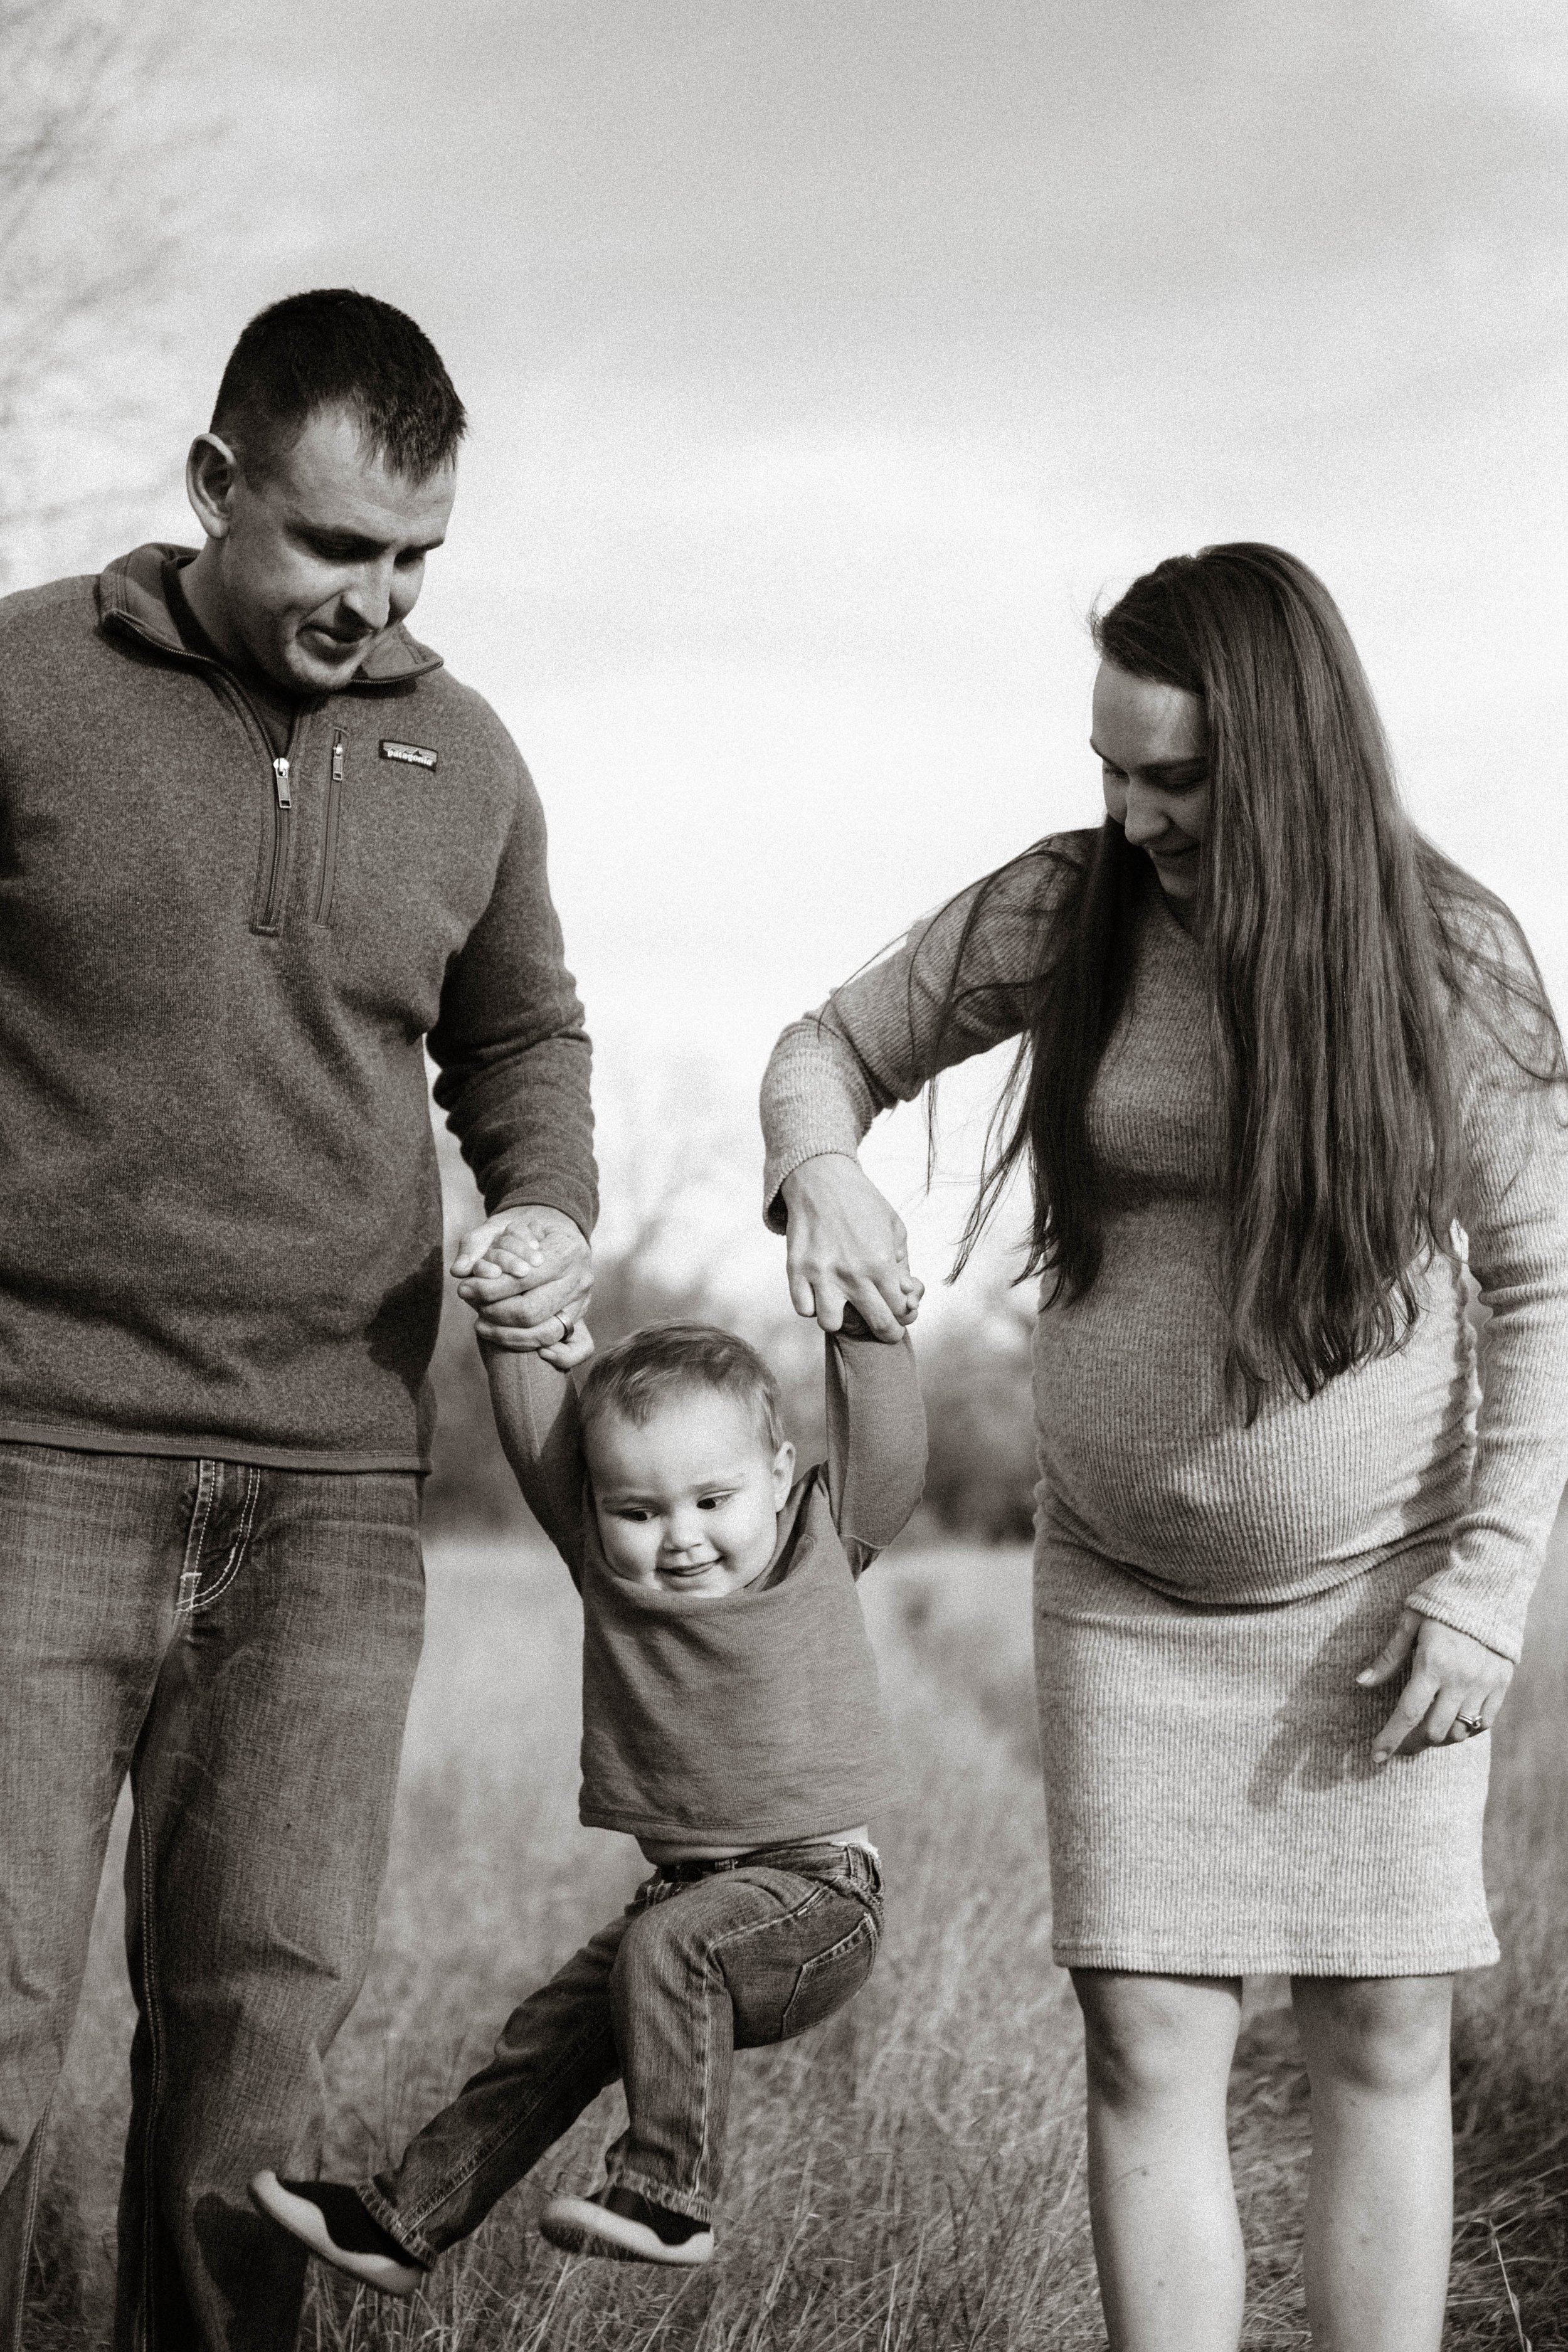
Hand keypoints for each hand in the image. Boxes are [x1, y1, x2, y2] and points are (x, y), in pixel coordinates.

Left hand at [451, 1205, 591, 1365]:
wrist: (556, 1234)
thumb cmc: (524, 1230)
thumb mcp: (501, 1225)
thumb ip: (476, 1244)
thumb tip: (458, 1270)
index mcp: (565, 1249)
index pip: (524, 1279)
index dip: (491, 1288)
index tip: (465, 1289)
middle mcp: (580, 1277)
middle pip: (533, 1310)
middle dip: (496, 1313)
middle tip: (475, 1309)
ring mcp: (583, 1300)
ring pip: (548, 1332)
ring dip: (509, 1336)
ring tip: (482, 1325)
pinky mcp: (582, 1318)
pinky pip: (575, 1348)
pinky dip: (551, 1354)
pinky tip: (521, 1347)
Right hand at [780, 1154, 923, 1340]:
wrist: (821, 1179)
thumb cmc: (862, 1203)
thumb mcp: (894, 1227)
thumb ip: (902, 1263)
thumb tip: (902, 1292)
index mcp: (880, 1262)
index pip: (900, 1310)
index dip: (902, 1314)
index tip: (899, 1312)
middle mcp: (851, 1273)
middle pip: (876, 1324)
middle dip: (886, 1331)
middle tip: (883, 1328)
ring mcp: (820, 1273)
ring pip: (830, 1324)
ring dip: (840, 1318)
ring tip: (843, 1305)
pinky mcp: (796, 1269)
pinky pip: (803, 1308)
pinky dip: (812, 1305)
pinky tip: (820, 1292)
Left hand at [1357, 1607, 1512, 1765]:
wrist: (1488, 1587)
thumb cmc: (1441, 1600)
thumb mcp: (1409, 1621)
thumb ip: (1388, 1657)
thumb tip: (1362, 1682)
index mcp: (1433, 1663)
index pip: (1408, 1713)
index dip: (1390, 1738)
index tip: (1376, 1756)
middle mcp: (1460, 1678)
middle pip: (1434, 1730)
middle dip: (1412, 1743)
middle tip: (1400, 1744)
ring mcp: (1484, 1684)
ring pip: (1460, 1732)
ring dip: (1439, 1739)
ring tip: (1424, 1733)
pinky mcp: (1501, 1684)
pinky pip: (1484, 1723)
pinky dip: (1466, 1730)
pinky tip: (1452, 1724)